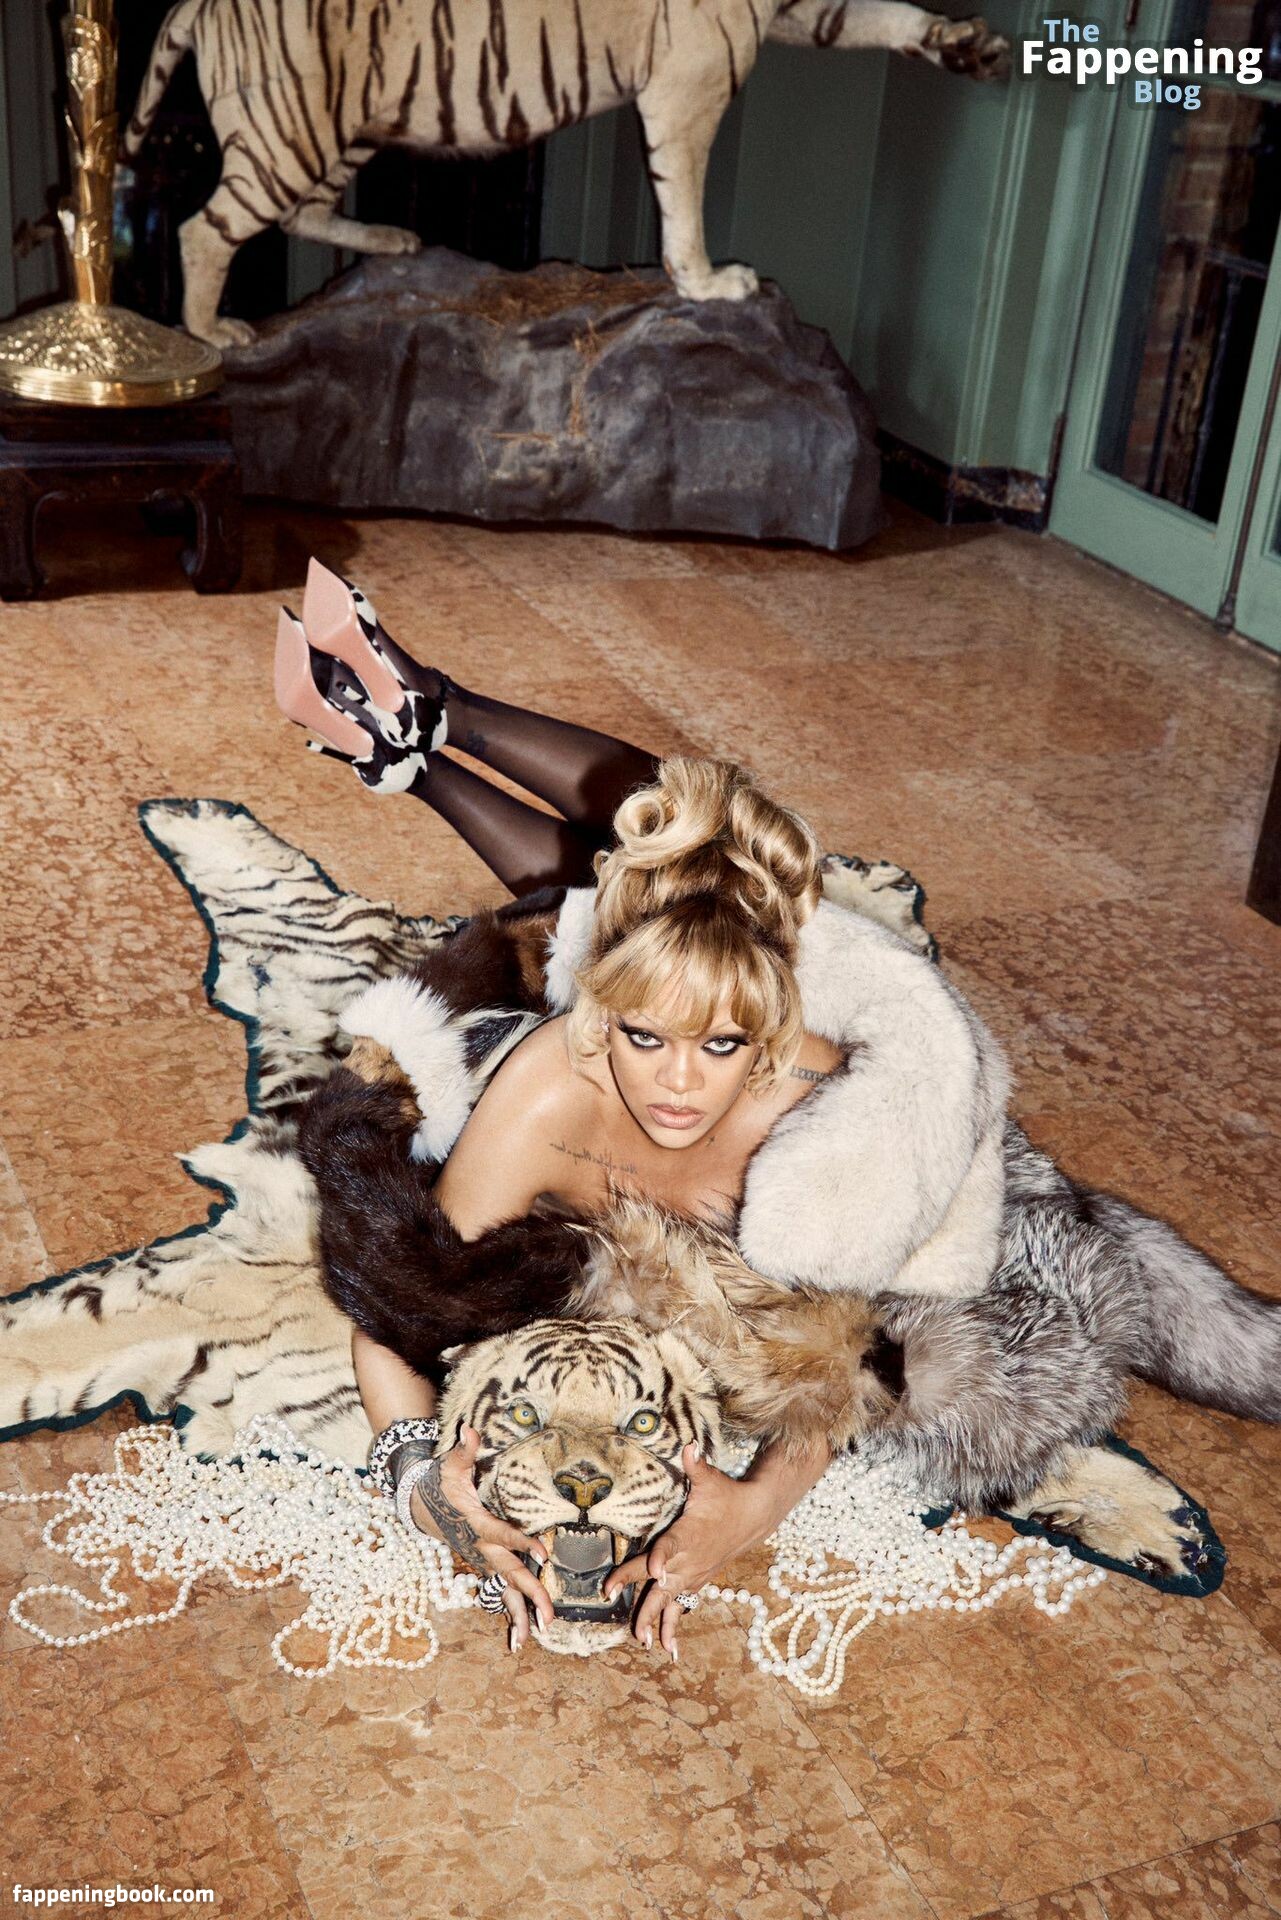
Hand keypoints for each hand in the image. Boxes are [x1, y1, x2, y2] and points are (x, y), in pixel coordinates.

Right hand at [415, 1425, 554, 1647]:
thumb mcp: (449, 1465)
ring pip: (502, 1591)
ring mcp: (480, 1561)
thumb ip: (463, 1450)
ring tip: (536, 1637)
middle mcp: (479, 1548)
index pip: (501, 1534)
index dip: (521, 1542)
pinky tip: (522, 1637)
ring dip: (519, 1615)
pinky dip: (510, 1615)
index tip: (544, 1552)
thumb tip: (470, 1430)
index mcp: (476, 1524)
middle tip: (549, 1616)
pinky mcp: (483, 1567)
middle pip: (508, 1573)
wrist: (419, 1506)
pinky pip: (498, 1594)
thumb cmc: (440, 1482)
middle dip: (529, 1593)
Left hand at [604, 1444, 770, 1659]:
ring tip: (646, 1643)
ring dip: (659, 1622)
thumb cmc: (727, 1496)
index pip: (670, 1547)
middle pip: (663, 1585)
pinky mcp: (698, 1579)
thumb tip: (689, 1445)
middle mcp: (689, 1559)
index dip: (661, 1558)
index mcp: (687, 1535)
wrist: (755, 1516)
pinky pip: (683, 1605)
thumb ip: (695, 1465)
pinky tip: (668, 1647)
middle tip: (635, 1628)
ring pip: (672, 1601)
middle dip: (648, 1606)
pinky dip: (674, 1625)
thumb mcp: (710, 1480)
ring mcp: (694, 1573)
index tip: (653, 1570)